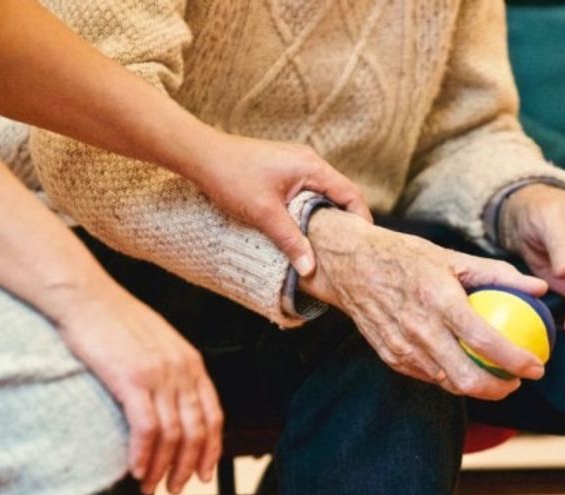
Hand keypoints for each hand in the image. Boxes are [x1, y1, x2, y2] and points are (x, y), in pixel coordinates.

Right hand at [46, 277, 222, 494]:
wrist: (85, 297)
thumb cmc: (113, 320)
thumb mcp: (156, 343)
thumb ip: (170, 371)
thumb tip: (171, 404)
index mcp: (191, 362)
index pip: (213, 415)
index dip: (211, 449)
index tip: (203, 472)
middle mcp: (181, 369)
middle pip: (196, 430)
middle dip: (186, 466)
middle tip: (174, 487)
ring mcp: (159, 374)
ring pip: (173, 434)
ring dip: (162, 466)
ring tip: (149, 485)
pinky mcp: (132, 379)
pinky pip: (147, 428)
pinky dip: (143, 455)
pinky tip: (135, 469)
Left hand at [189, 133, 371, 275]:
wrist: (201, 155)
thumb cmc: (232, 177)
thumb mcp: (264, 214)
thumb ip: (290, 241)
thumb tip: (310, 269)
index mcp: (312, 167)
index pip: (350, 194)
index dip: (361, 219)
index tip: (363, 245)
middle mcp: (308, 161)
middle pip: (340, 194)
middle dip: (345, 221)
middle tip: (347, 249)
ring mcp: (295, 164)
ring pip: (322, 194)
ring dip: (325, 217)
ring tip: (326, 244)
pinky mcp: (282, 169)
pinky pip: (307, 191)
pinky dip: (310, 210)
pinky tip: (302, 228)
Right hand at [299, 209, 547, 400]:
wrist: (350, 265)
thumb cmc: (405, 256)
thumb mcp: (452, 256)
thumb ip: (498, 274)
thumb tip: (539, 288)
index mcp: (438, 299)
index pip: (484, 340)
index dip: (516, 360)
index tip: (537, 366)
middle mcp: (419, 329)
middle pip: (467, 378)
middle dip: (500, 389)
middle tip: (518, 380)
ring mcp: (402, 348)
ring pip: (448, 383)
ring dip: (477, 387)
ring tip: (497, 377)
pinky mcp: (391, 357)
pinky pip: (429, 376)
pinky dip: (451, 377)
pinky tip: (465, 367)